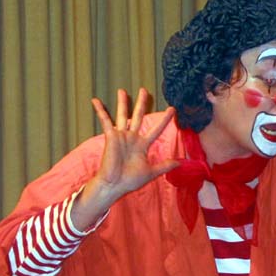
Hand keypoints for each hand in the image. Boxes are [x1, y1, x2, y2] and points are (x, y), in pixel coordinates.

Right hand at [89, 87, 178, 202]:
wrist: (115, 185)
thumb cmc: (130, 180)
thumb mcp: (151, 172)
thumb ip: (165, 166)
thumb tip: (181, 163)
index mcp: (142, 145)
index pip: (156, 129)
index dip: (164, 120)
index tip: (172, 109)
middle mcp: (132, 138)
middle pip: (139, 116)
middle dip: (141, 103)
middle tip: (144, 90)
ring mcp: (121, 136)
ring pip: (123, 115)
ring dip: (122, 103)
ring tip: (122, 91)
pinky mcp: (111, 136)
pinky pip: (105, 121)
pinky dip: (100, 110)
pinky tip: (95, 100)